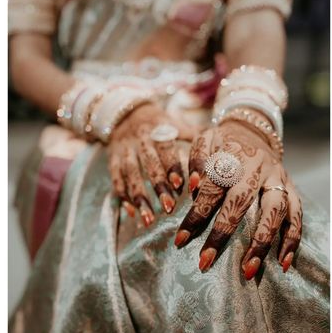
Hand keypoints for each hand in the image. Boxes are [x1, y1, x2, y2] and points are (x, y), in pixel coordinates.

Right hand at [108, 102, 193, 225]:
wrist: (125, 112)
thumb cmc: (159, 123)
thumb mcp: (175, 123)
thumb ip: (195, 136)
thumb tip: (219, 149)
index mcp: (158, 130)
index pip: (165, 148)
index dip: (172, 166)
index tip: (180, 185)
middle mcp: (140, 141)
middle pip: (148, 165)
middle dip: (158, 187)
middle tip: (169, 208)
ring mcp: (124, 151)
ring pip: (130, 176)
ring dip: (139, 198)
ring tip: (148, 219)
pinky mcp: (112, 161)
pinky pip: (116, 180)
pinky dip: (123, 197)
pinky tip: (132, 213)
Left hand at [174, 117, 302, 278]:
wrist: (254, 130)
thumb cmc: (223, 142)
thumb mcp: (204, 140)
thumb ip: (196, 159)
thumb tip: (192, 186)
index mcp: (233, 155)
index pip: (211, 188)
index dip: (196, 215)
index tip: (180, 240)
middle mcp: (258, 168)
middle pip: (242, 202)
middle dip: (223, 233)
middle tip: (206, 261)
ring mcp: (278, 179)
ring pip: (274, 211)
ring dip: (262, 242)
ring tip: (249, 270)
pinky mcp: (293, 189)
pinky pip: (297, 216)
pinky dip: (291, 240)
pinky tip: (282, 263)